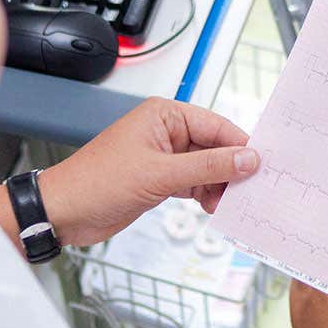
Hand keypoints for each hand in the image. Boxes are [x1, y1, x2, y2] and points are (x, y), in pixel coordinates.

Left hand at [39, 98, 258, 246]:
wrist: (65, 212)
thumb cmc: (97, 182)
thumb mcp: (160, 175)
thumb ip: (208, 167)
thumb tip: (247, 159)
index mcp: (164, 115)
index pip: (216, 125)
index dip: (240, 146)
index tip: (262, 166)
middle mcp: (166, 131)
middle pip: (215, 147)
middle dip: (231, 169)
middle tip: (248, 190)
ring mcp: (164, 156)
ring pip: (207, 168)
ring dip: (219, 186)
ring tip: (225, 204)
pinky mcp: (161, 179)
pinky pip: (195, 182)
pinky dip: (206, 195)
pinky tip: (212, 207)